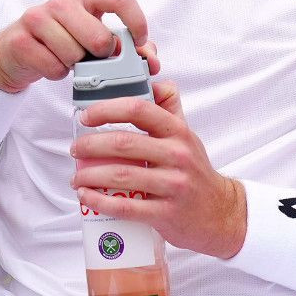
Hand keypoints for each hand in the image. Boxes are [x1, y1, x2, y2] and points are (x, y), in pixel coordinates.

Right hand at [0, 0, 156, 93]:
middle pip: (100, 37)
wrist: (13, 53)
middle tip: (91, 56)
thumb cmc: (62, 42)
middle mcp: (61, 2)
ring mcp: (37, 18)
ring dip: (76, 66)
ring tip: (67, 58)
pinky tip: (51, 63)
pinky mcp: (20, 41)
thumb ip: (126, 46)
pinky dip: (57, 73)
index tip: (139, 42)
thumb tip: (150, 60)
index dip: (136, 21)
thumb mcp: (93, 37)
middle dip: (101, 56)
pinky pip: (54, 67)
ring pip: (76, 55)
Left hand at [71, 81, 246, 258]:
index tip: (86, 116)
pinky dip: (99, 201)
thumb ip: (169, 108)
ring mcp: (173, 185)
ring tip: (77, 176)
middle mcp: (178, 155)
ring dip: (89, 175)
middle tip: (76, 149)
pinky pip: (126, 206)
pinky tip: (86, 197)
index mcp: (179, 132)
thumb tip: (151, 82)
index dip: (107, 109)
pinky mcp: (165, 213)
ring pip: (121, 175)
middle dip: (90, 145)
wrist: (219, 211)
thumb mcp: (187, 135)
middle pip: (124, 143)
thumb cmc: (195, 171)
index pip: (140, 109)